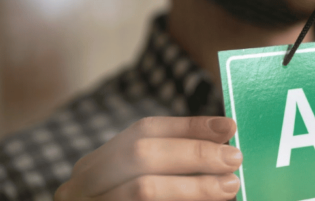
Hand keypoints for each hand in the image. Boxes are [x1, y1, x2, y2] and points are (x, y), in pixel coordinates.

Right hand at [54, 116, 241, 200]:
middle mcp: (80, 187)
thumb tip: (224, 150)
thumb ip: (174, 172)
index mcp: (93, 168)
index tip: (228, 126)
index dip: (189, 127)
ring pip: (144, 189)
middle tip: (234, 158)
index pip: (144, 131)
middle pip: (142, 154)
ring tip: (229, 186)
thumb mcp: (143, 188)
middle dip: (195, 153)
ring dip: (194, 186)